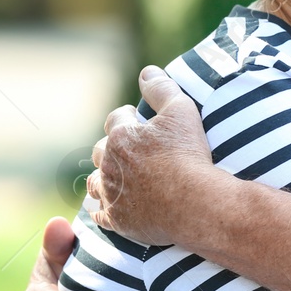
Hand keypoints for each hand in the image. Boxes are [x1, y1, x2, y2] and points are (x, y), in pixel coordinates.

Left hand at [87, 66, 213, 244]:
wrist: (195, 202)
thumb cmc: (189, 155)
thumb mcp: (182, 111)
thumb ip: (162, 88)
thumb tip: (147, 71)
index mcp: (121, 136)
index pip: (116, 119)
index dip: (128, 118)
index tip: (139, 121)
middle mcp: (108, 164)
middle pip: (100, 151)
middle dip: (112, 148)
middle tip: (132, 151)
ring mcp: (110, 194)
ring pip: (95, 183)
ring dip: (104, 178)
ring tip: (118, 178)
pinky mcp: (116, 219)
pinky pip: (100, 214)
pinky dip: (103, 209)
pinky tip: (111, 208)